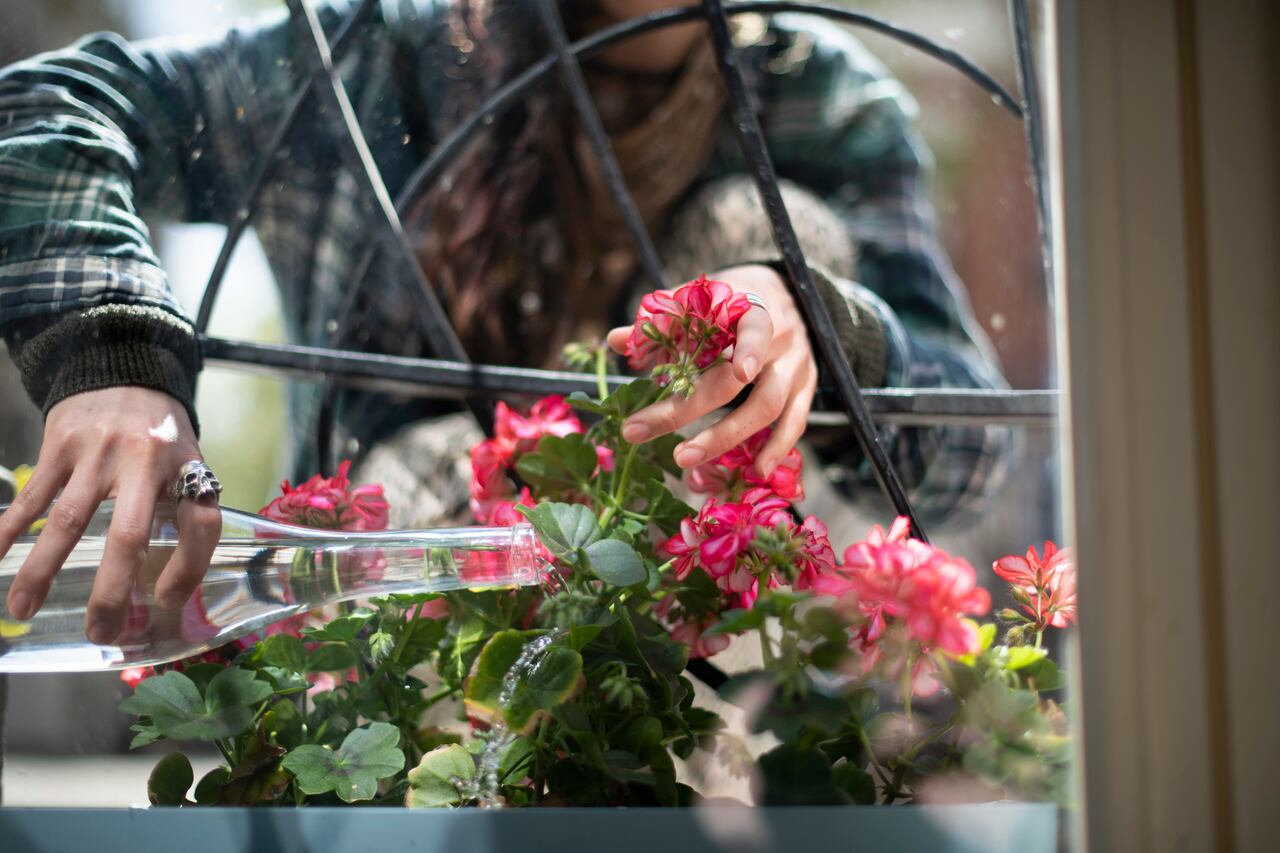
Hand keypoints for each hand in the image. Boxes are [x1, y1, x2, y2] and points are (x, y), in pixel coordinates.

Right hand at [0, 388, 220, 643]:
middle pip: (129, 535)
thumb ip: (182, 507)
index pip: (200, 524)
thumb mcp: (187, 460)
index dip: (189, 569)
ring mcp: (100, 451)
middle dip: (111, 591)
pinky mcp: (60, 442)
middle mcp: (146, 460)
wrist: (123, 367)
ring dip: (42, 570)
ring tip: (22, 610)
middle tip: (98, 633)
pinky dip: (8, 530)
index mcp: (187, 467)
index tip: (164, 601)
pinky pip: (33, 496)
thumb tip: (167, 586)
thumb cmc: (158, 432)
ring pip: (69, 521)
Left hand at [606, 264, 817, 477]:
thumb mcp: (703, 297)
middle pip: (736, 381)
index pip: (754, 330)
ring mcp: (797, 366)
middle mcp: (780, 339)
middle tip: (643, 431)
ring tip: (686, 458)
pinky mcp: (807, 388)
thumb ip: (662, 320)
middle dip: (689, 410)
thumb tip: (615, 340)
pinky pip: (795, 422)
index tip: (740, 374)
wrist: (787, 295)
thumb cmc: (734, 299)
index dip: (750, 349)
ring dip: (726, 437)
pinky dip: (777, 448)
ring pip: (768, 407)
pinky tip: (756, 472)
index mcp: (754, 309)